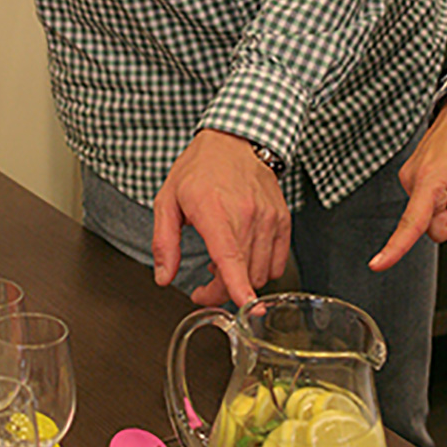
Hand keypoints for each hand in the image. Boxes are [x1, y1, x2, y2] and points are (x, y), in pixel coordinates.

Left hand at [152, 129, 290, 307]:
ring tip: (224, 261)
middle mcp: (246, 215)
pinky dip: (262, 268)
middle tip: (205, 284)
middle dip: (222, 291)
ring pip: (262, 273)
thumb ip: (164, 242)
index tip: (246, 307)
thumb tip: (163, 276)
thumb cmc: (199, 168)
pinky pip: (278, 262)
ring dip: (242, 279)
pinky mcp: (283, 219)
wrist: (233, 139)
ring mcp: (269, 217)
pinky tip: (245, 255)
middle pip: (244, 275)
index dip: (238, 286)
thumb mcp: (167, 200)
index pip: (231, 257)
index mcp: (214, 211)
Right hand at [369, 95, 446, 274]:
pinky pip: (429, 202)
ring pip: (431, 215)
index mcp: (429, 181)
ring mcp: (410, 176)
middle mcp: (412, 179)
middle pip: (431, 226)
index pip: (412, 224)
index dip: (395, 248)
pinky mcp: (413, 175)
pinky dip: (445, 197)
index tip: (378, 264)